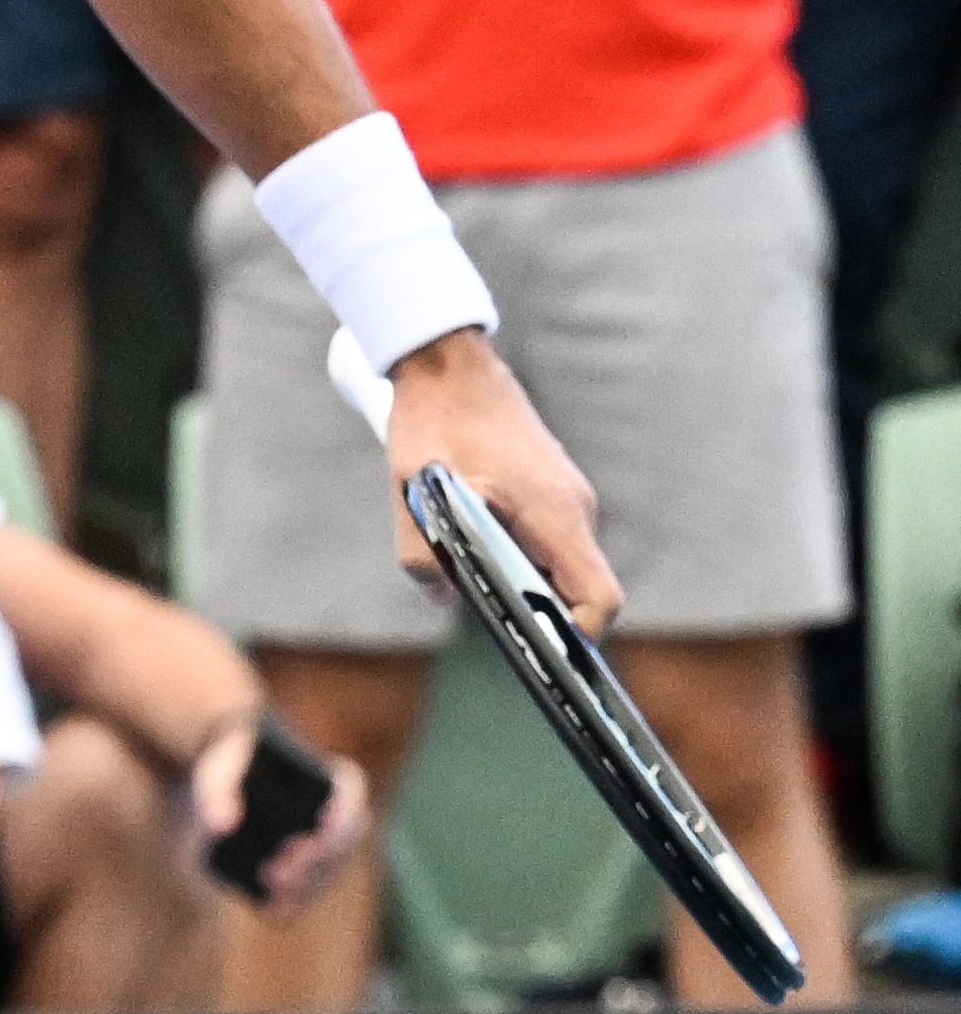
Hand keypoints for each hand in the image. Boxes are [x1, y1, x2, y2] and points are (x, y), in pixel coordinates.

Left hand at [185, 714, 372, 912]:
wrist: (211, 783)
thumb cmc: (220, 763)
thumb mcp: (215, 767)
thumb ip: (216, 789)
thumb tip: (223, 826)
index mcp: (317, 772)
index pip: (349, 787)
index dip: (345, 807)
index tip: (322, 825)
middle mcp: (329, 809)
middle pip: (342, 839)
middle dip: (317, 861)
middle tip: (276, 873)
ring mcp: (318, 841)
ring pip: (327, 869)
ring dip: (308, 886)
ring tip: (273, 893)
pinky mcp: (301, 865)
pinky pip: (309, 888)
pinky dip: (296, 900)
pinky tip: (276, 911)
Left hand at [386, 325, 617, 635]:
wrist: (448, 363)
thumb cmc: (435, 422)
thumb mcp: (414, 493)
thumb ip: (422, 555)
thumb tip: (441, 596)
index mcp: (556, 514)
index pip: (599, 597)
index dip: (578, 635)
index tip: (542, 650)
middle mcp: (574, 508)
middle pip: (580, 587)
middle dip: (543, 614)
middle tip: (496, 627)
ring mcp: (568, 497)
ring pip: (560, 562)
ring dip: (525, 580)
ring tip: (475, 579)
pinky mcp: (552, 488)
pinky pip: (548, 539)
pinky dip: (520, 554)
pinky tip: (474, 547)